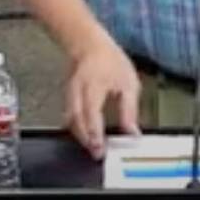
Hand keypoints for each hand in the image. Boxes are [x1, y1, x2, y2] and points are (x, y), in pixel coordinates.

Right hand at [65, 33, 140, 159]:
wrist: (89, 45)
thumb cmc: (110, 61)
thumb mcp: (128, 82)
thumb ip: (129, 109)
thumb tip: (132, 132)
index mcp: (93, 84)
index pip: (91, 113)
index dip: (95, 133)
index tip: (100, 149)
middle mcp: (77, 91)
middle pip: (76, 121)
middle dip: (86, 140)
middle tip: (97, 154)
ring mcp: (69, 94)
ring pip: (70, 121)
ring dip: (81, 137)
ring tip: (94, 148)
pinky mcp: (67, 98)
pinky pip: (69, 118)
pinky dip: (77, 129)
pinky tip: (87, 137)